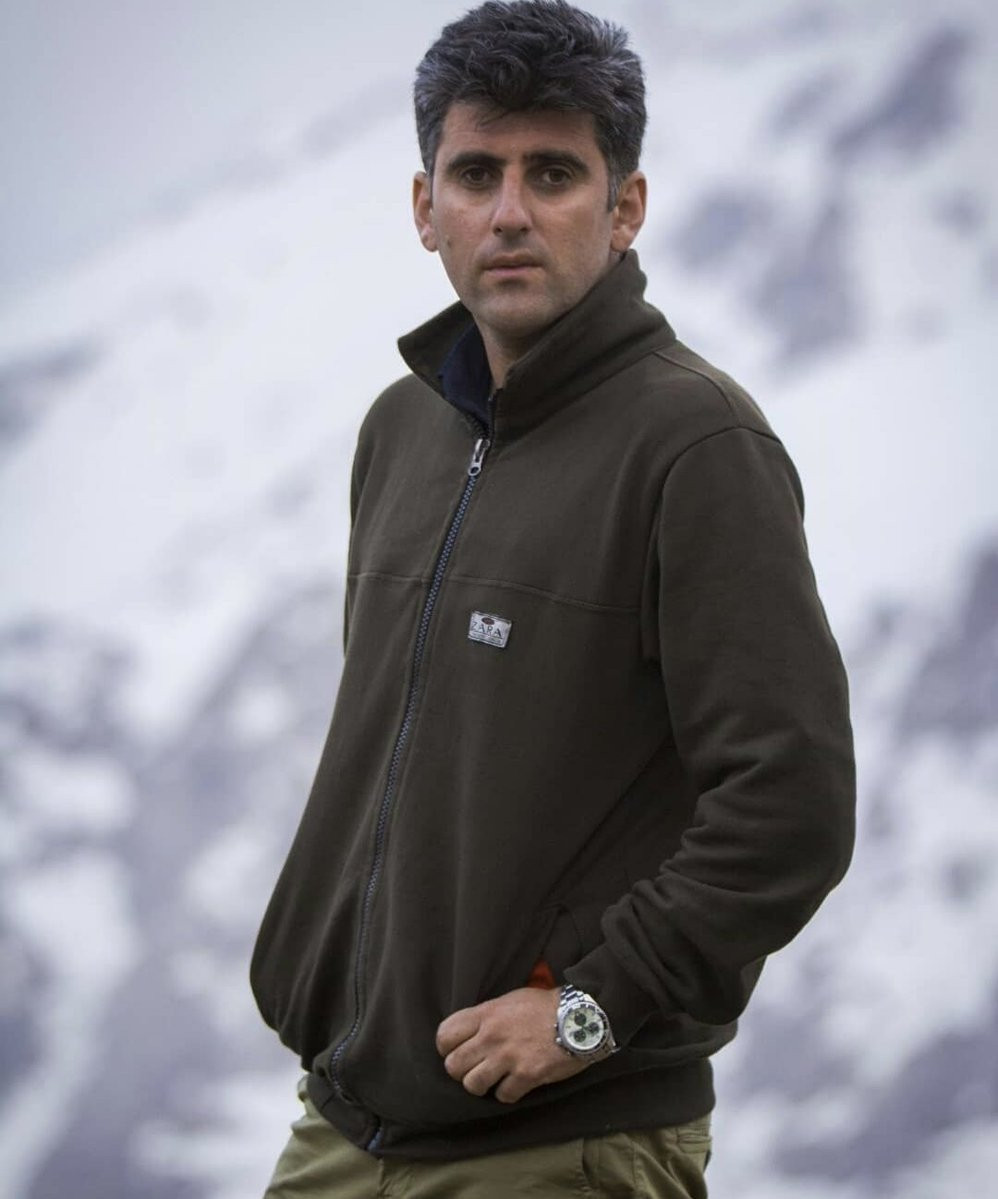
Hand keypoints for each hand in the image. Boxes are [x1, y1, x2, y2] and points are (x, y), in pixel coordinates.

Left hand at [436, 986, 590, 1103]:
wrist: (580, 1016)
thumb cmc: (545, 1006)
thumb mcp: (510, 1000)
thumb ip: (487, 1016)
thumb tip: (469, 1033)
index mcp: (486, 1013)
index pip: (445, 1036)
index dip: (447, 1048)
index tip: (457, 1051)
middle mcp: (492, 1036)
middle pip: (453, 1065)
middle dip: (462, 1071)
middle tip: (476, 1068)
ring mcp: (508, 1056)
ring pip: (472, 1085)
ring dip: (482, 1085)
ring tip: (494, 1079)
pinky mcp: (527, 1075)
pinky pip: (502, 1096)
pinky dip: (508, 1093)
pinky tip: (516, 1084)